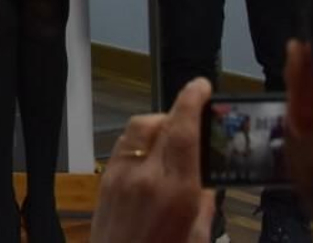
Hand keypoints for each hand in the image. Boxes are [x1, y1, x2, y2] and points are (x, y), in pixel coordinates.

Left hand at [91, 78, 214, 242]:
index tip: (202, 85)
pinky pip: (122, 148)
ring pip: (135, 131)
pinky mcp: (103, 183)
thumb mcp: (198, 237)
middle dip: (176, 114)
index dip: (192, 101)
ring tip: (175, 139)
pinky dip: (140, 143)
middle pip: (156, 123)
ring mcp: (118, 177)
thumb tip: (209, 181)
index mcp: (175, 191)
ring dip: (156, 126)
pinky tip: (153, 157)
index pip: (182, 131)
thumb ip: (205, 206)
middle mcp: (143, 176)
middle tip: (196, 121)